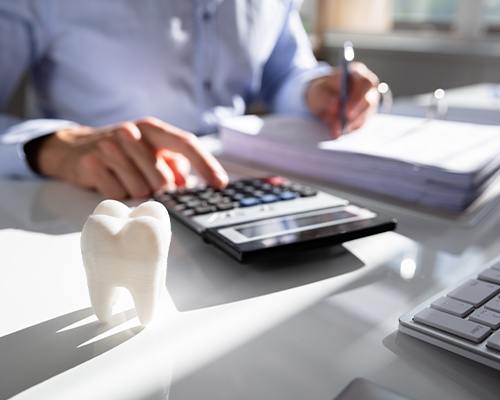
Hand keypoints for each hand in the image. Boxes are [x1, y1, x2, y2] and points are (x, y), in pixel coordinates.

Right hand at [33, 117, 227, 198]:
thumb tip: (187, 184)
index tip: (220, 184)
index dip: (206, 165)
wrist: (74, 148)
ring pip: (141, 190)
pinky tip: (110, 180)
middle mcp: (132, 133)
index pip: (186, 143)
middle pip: (163, 180)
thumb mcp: (149, 150)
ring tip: (124, 177)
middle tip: (145, 181)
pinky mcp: (92, 163)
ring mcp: (110, 146)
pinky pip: (118, 195)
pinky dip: (118, 194)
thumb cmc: (122, 151)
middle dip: (159, 190)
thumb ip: (173, 164)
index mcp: (152, 128)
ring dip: (136, 193)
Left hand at [305, 62, 379, 137]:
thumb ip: (325, 98)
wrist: (321, 99)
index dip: (358, 98)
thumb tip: (336, 107)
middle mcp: (367, 88)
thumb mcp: (317, 92)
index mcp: (357, 74)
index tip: (346, 111)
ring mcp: (369, 102)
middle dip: (355, 115)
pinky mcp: (365, 115)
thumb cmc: (321, 91)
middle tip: (342, 125)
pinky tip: (337, 130)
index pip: (366, 83)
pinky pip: (359, 125)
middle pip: (369, 101)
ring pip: (364, 116)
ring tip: (334, 129)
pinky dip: (348, 129)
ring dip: (349, 124)